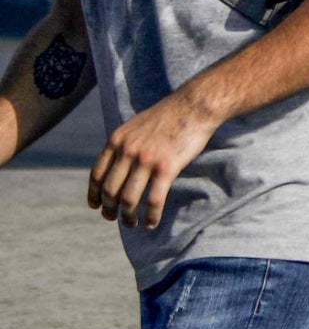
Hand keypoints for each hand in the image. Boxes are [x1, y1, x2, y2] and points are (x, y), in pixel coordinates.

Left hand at [89, 90, 220, 227]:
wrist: (195, 105)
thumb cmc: (170, 114)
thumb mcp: (136, 125)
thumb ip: (124, 143)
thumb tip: (118, 163)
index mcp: (117, 140)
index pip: (97, 174)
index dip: (94, 194)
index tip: (96, 206)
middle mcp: (127, 151)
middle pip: (110, 190)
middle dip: (109, 209)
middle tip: (112, 218)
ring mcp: (146, 160)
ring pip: (129, 199)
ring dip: (127, 216)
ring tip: (131, 224)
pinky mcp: (167, 168)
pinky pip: (154, 199)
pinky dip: (151, 215)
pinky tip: (151, 222)